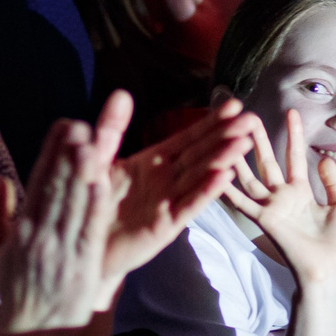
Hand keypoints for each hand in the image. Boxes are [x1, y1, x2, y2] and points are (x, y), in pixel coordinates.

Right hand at [0, 121, 119, 333]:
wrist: (31, 334)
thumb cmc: (17, 291)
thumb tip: (1, 179)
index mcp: (21, 231)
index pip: (37, 183)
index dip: (50, 153)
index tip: (62, 126)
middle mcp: (40, 237)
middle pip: (55, 189)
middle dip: (67, 155)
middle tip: (77, 124)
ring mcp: (61, 252)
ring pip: (74, 205)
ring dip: (82, 173)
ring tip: (91, 143)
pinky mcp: (82, 267)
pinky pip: (89, 231)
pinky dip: (96, 207)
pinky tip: (103, 183)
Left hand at [89, 93, 256, 298]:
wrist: (82, 241)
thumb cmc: (91, 201)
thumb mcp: (97, 157)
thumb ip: (110, 128)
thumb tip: (121, 94)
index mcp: (154, 162)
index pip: (188, 137)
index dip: (210, 122)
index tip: (233, 105)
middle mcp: (166, 180)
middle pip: (201, 154)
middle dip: (226, 136)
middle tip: (252, 119)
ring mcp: (168, 202)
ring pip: (200, 177)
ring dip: (222, 160)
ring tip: (244, 143)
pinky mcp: (164, 226)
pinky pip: (187, 206)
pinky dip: (205, 192)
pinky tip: (224, 177)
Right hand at [220, 108, 335, 292]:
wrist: (328, 270)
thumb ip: (333, 183)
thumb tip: (324, 160)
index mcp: (302, 193)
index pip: (295, 157)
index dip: (294, 135)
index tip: (292, 113)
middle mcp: (282, 197)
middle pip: (268, 162)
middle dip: (259, 140)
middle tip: (250, 116)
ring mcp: (271, 208)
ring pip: (251, 178)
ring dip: (240, 157)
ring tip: (231, 136)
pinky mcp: (264, 220)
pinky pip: (243, 203)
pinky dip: (228, 190)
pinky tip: (216, 174)